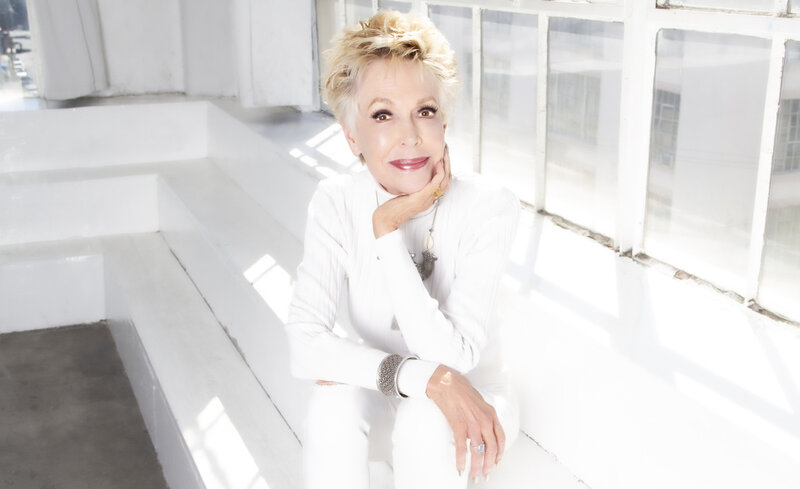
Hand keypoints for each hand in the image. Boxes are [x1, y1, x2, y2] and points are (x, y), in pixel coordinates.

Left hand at [373, 145, 450, 237]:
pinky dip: (439, 173)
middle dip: (448, 164)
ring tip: (444, 154)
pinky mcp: (421, 197)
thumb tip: (410, 174)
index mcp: (427, 198)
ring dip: (446, 165)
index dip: (445, 169)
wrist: (387, 219)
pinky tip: (438, 163)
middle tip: (446, 150)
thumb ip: (411, 186)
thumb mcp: (404, 194)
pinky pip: (435, 184)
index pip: (442, 182)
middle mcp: (430, 199)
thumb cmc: (392, 208)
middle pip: (447, 181)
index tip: (442, 156)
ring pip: (444, 181)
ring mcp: (426, 198)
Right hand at [426, 365, 504, 480]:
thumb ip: (484, 418)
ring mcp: (472, 423)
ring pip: (478, 451)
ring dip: (476, 466)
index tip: (496, 463)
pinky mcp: (459, 425)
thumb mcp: (480, 404)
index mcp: (491, 414)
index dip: (499, 454)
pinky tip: (460, 467)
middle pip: (491, 448)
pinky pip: (462, 447)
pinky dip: (461, 460)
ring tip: (474, 475)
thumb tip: (483, 434)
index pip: (501, 438)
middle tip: (485, 474)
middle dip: (489, 465)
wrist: (447, 382)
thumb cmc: (462, 391)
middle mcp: (485, 420)